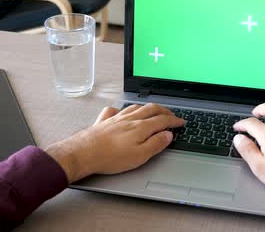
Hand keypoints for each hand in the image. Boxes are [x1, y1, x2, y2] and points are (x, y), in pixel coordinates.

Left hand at [45, 103, 183, 182]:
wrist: (84, 153)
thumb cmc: (111, 157)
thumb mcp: (140, 156)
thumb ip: (156, 144)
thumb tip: (168, 135)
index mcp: (141, 127)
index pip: (162, 120)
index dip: (174, 120)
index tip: (180, 122)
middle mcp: (129, 119)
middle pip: (151, 109)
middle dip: (163, 110)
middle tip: (171, 114)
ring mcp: (116, 118)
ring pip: (135, 107)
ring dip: (146, 107)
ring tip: (152, 110)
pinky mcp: (103, 121)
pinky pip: (114, 110)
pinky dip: (121, 109)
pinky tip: (121, 112)